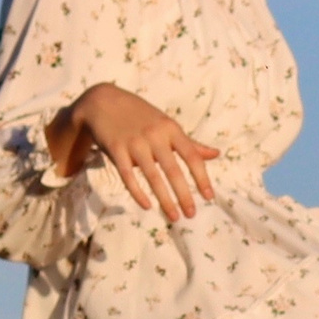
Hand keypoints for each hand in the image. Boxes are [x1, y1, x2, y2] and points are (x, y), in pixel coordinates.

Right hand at [47, 83, 220, 220]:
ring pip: (152, 176)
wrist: (103, 101)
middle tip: (191, 215)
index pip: (192, 156)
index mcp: (171, 129)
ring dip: (165, 199)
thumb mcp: (167, 125)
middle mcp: (155, 135)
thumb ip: (190, 143)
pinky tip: (147, 206)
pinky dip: (138, 192)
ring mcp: (134, 142)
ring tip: (174, 217)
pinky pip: (128, 175)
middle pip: (173, 170)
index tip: (209, 197)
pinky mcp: (116, 149)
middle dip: (184, 195)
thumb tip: (216, 154)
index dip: (202, 178)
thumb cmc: (142, 117)